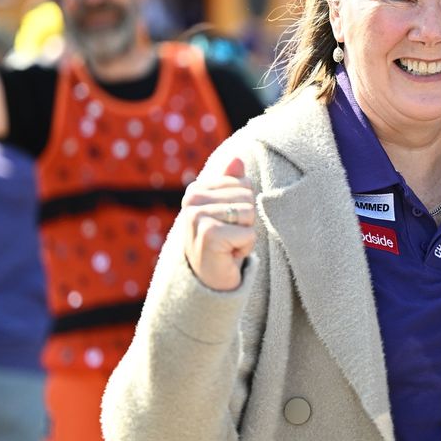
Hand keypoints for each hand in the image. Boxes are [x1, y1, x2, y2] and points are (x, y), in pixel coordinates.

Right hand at [182, 156, 255, 290]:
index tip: (226, 224)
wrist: (208, 282)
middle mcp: (191, 200)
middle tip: (228, 238)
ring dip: (246, 236)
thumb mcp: (227, 210)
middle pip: (248, 197)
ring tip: (228, 246)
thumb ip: (231, 183)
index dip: (243, 207)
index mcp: (195, 190)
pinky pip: (249, 234)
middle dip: (246, 222)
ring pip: (249, 214)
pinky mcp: (208, 235)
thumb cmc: (221, 243)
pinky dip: (245, 249)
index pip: (244, 184)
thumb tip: (237, 158)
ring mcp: (197, 217)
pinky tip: (228, 256)